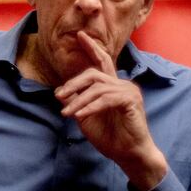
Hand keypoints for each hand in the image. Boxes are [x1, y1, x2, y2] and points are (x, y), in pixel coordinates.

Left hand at [54, 31, 166, 190]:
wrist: (129, 155)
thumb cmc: (111, 138)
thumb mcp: (87, 117)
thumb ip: (77, 102)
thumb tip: (61, 93)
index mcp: (113, 86)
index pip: (103, 61)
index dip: (92, 48)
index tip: (80, 35)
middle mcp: (122, 84)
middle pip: (94, 74)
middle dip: (73, 84)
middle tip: (59, 96)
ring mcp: (129, 91)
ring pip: (97, 88)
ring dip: (78, 101)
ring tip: (66, 113)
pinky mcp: (131, 100)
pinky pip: (106, 99)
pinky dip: (90, 107)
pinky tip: (79, 115)